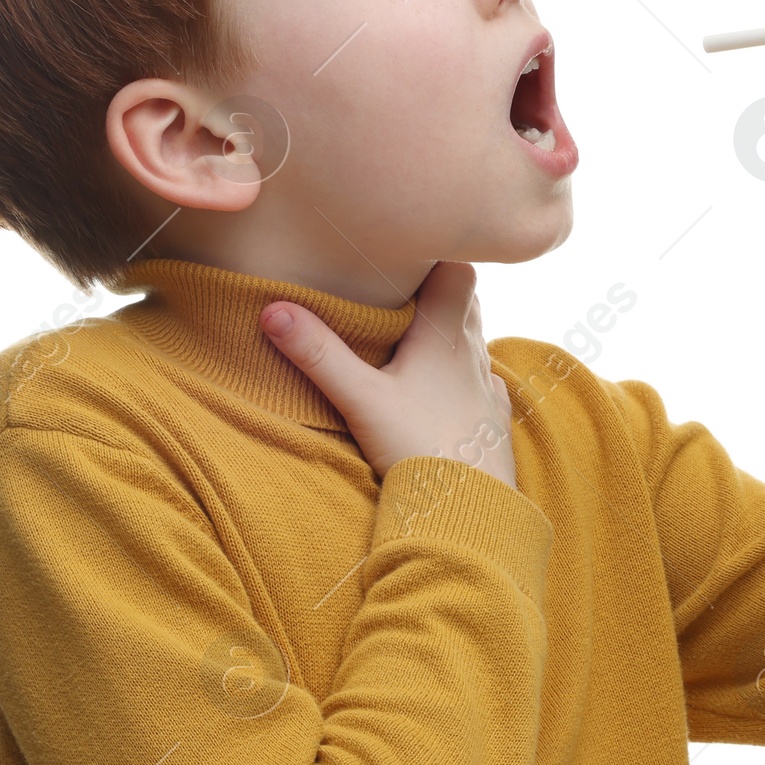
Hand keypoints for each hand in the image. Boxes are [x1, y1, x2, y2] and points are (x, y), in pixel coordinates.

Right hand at [260, 260, 518, 487]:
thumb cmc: (418, 449)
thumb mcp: (359, 399)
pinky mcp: (492, 419)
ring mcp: (486, 386)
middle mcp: (473, 353)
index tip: (407, 253)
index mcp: (446, 334)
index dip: (439, 257)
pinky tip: (440, 388)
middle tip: (401, 290)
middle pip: (466, 301)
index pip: (459, 270)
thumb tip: (272, 308)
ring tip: (414, 335)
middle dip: (439, 291)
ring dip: (450, 332)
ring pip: (473, 340)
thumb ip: (318, 353)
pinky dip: (462, 373)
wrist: (470, 512)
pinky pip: (481, 380)